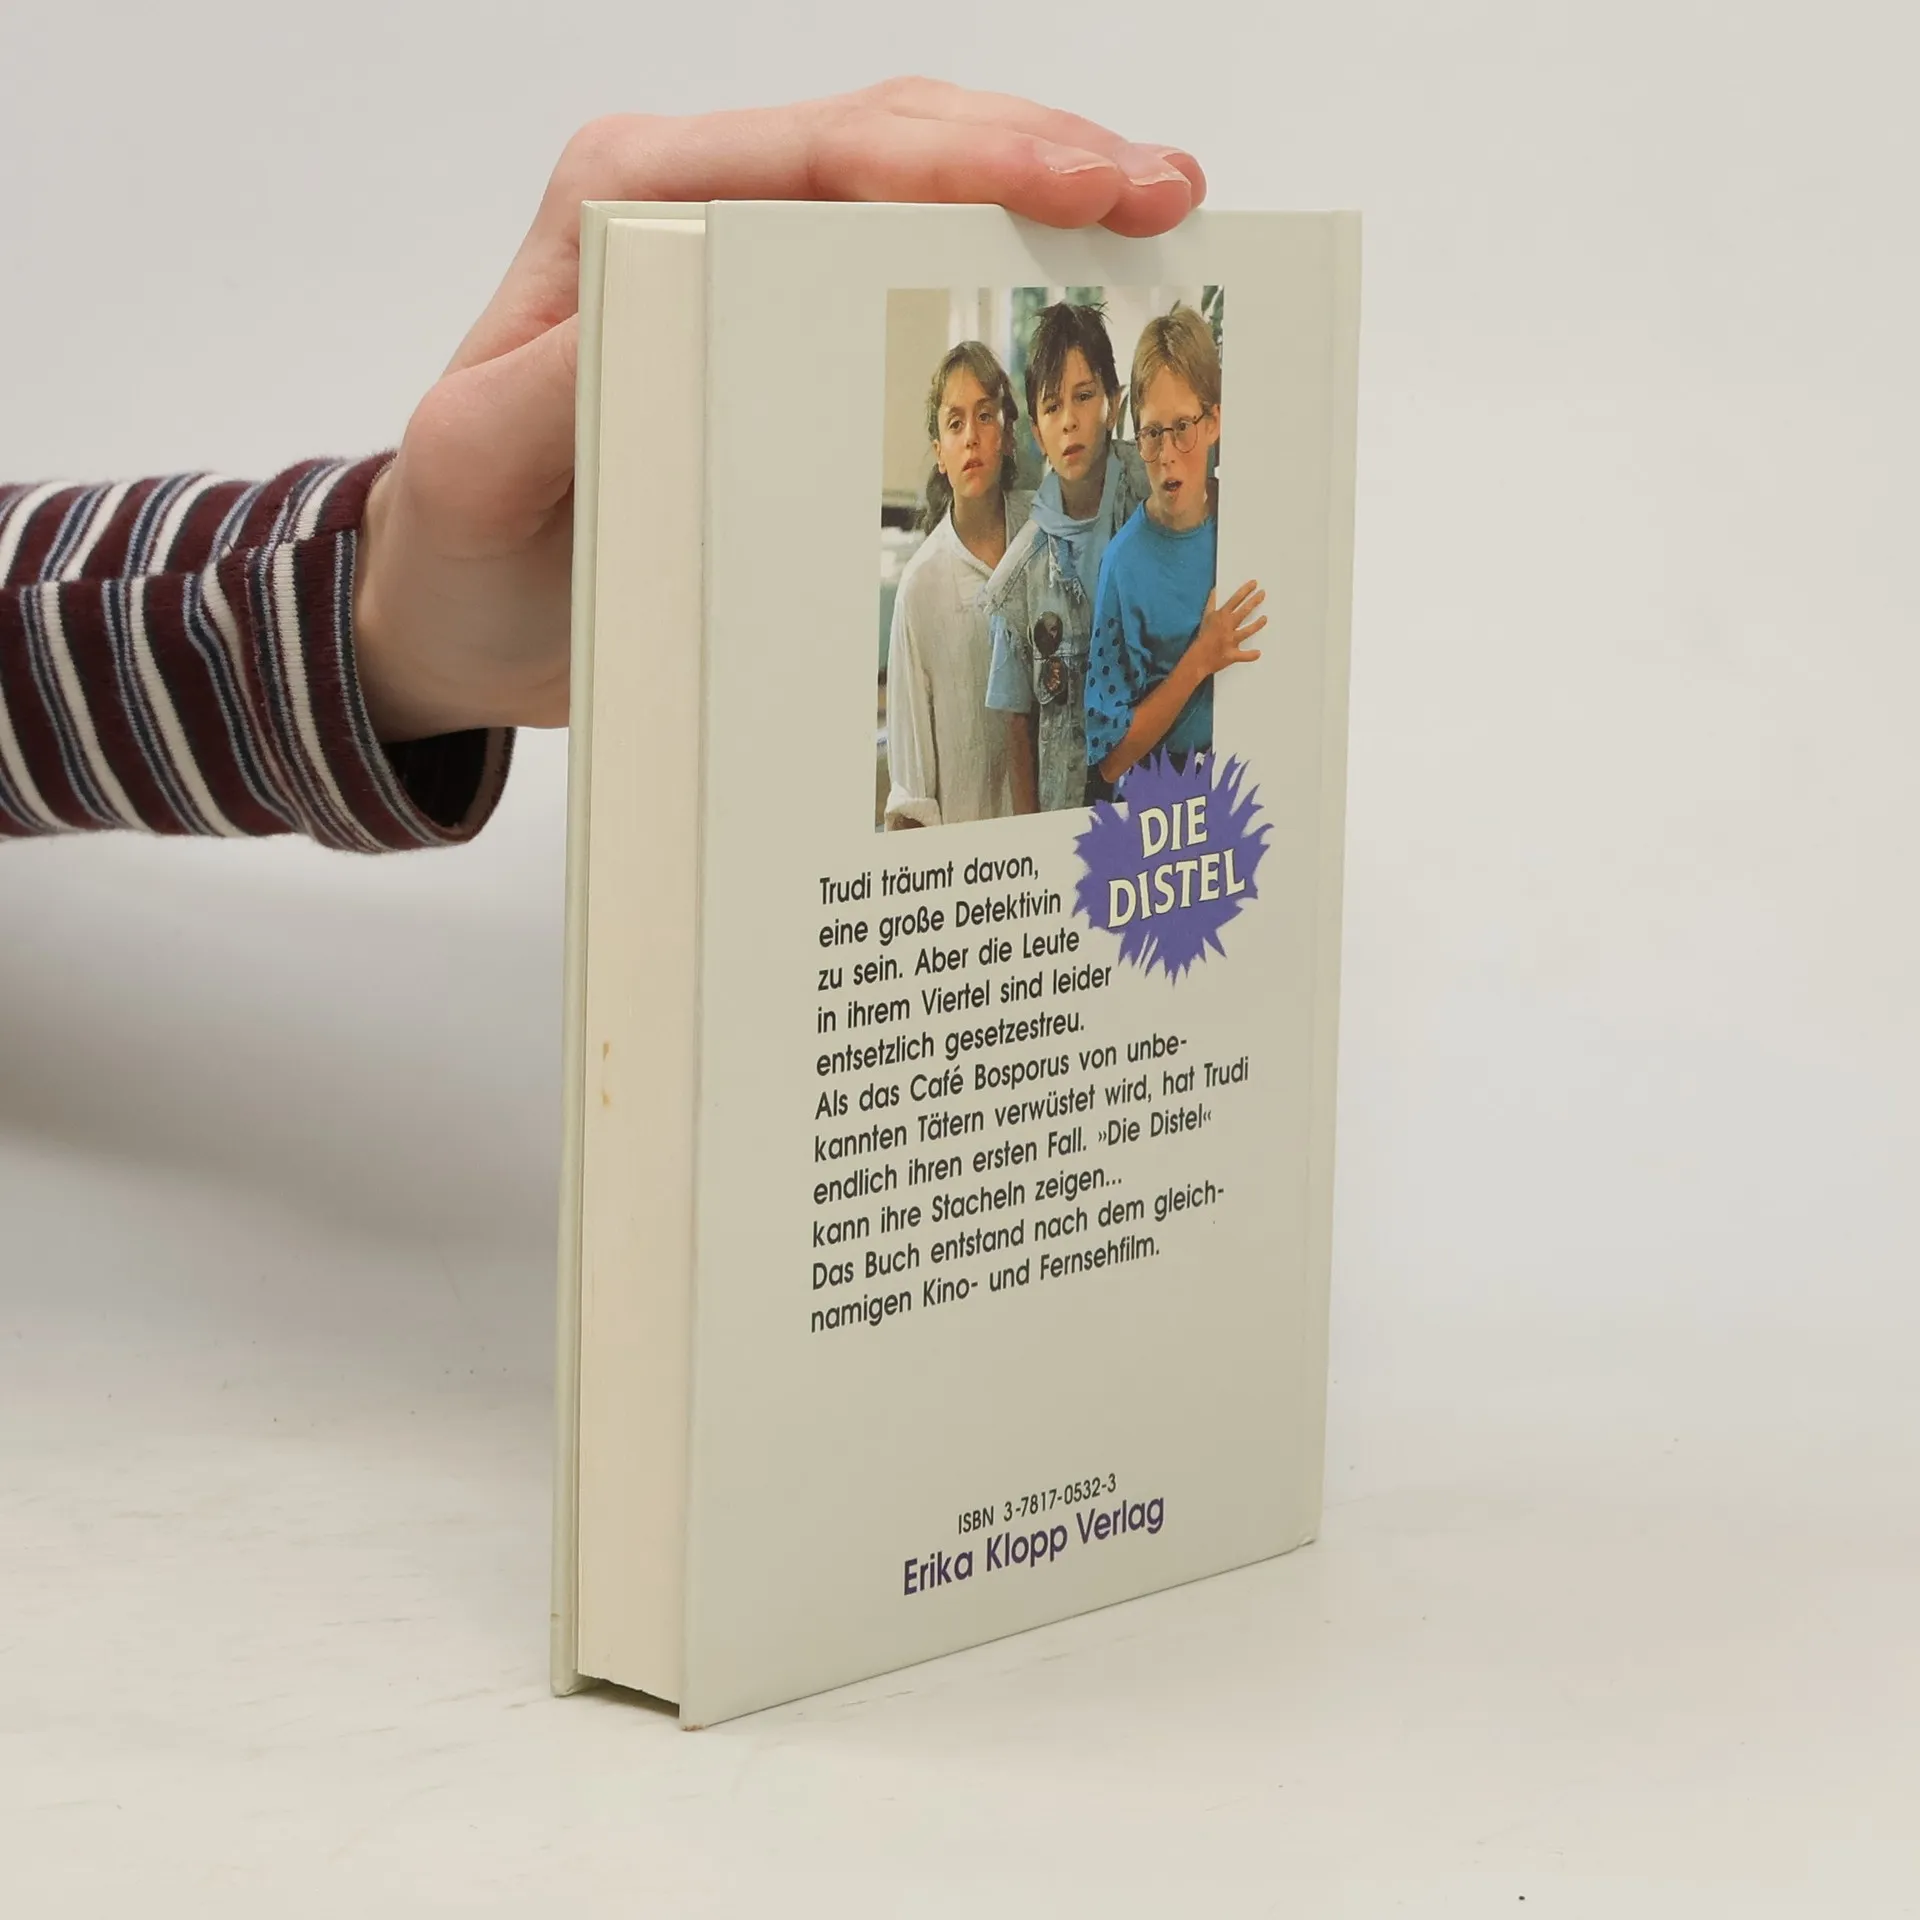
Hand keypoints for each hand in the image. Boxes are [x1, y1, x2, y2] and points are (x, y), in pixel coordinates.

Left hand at [352, 79, 1206, 740]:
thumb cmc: (463, 544)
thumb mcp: (475, 471)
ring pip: (910, 181)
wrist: (457, 604)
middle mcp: (690, 203)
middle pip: (887, 139)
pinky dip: (996, 257)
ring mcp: (739, 252)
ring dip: (1038, 188)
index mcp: (626, 209)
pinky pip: (897, 258)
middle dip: (1037, 153)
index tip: (1083, 187)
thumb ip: (547, 390)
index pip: (818, 153)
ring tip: (1159, 212)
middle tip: (1169, 191)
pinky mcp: (771, 315)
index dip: (960, 159)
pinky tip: (1078, 276)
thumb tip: (668, 316)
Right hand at [1187, 581, 1266, 678]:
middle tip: (1263, 594)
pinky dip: (1250, 655)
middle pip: (1243, 612)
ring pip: (1247, 631)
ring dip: (1257, 625)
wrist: (1196, 658)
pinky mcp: (1231, 654)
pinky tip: (1258, 652)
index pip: (1235, 600)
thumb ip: (1211, 603)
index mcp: (1221, 617)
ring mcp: (1230, 641)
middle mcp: (1227, 627)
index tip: (1254, 583)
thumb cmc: (1202, 638)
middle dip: (1254, 601)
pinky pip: (1243, 656)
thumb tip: (1214, 590)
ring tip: (1265, 618)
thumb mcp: (1206, 618)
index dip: (1245, 590)